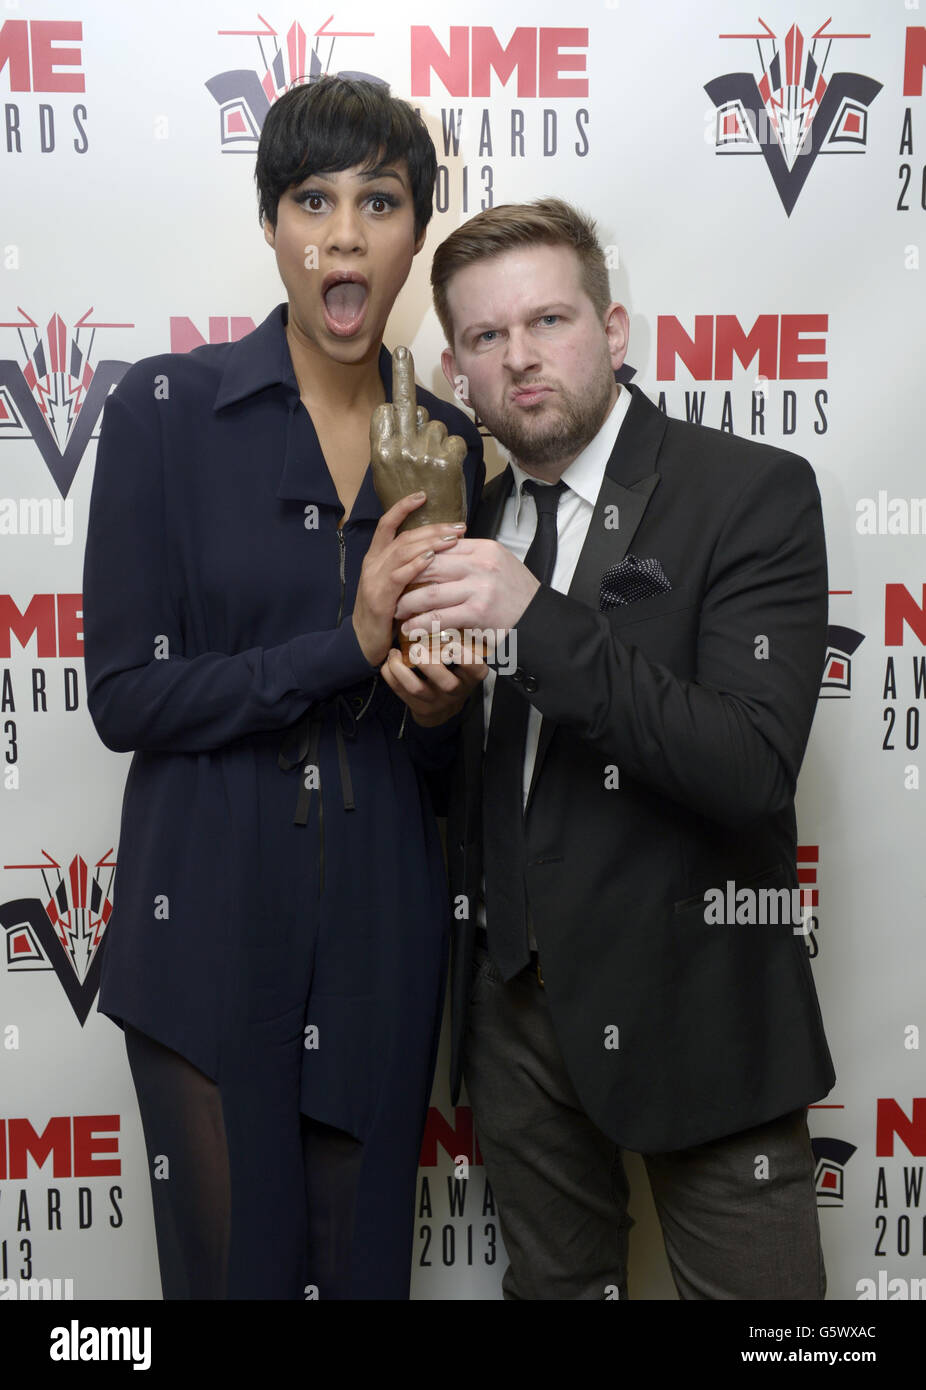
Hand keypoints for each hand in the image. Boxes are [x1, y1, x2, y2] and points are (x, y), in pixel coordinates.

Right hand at [352, 495, 465, 665]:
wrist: (362, 644)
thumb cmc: (385, 615)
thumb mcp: (396, 586)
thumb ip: (409, 568)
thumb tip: (436, 551)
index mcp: (376, 558)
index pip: (387, 524)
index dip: (403, 507)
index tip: (423, 495)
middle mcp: (373, 564)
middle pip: (403, 537)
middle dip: (432, 528)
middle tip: (458, 525)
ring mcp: (373, 580)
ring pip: (401, 552)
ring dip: (429, 543)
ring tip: (452, 538)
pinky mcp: (379, 598)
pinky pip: (398, 576)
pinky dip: (415, 565)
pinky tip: (432, 559)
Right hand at [370, 346, 466, 530]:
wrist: (425, 535)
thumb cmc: (407, 507)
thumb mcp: (386, 476)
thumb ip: (391, 444)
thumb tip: (398, 412)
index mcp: (380, 452)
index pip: (386, 411)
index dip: (395, 407)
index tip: (394, 370)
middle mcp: (399, 449)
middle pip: (405, 402)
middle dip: (403, 372)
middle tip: (403, 351)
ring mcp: (424, 453)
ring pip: (437, 426)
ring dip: (439, 440)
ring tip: (434, 466)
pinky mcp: (447, 459)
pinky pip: (455, 440)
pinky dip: (456, 453)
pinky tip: (448, 470)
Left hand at [380, 644, 487, 726]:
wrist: (444, 705)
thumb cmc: (455, 669)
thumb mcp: (465, 656)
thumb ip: (459, 638)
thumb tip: (441, 606)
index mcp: (472, 675)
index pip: (475, 668)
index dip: (465, 658)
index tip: (453, 644)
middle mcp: (457, 690)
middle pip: (446, 682)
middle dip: (428, 663)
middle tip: (416, 646)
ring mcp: (437, 701)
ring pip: (417, 688)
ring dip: (401, 669)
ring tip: (395, 653)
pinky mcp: (418, 707)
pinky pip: (400, 691)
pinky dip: (390, 674)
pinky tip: (390, 662)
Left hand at [393, 539, 540, 637]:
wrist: (539, 619)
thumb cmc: (517, 594)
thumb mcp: (498, 564)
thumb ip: (471, 557)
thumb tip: (439, 550)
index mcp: (484, 548)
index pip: (440, 546)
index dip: (416, 557)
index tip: (401, 567)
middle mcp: (481, 564)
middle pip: (430, 566)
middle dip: (406, 579)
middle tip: (391, 589)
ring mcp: (479, 588)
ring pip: (430, 593)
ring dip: (407, 603)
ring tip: (395, 610)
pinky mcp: (478, 613)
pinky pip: (440, 617)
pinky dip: (420, 623)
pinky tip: (409, 629)